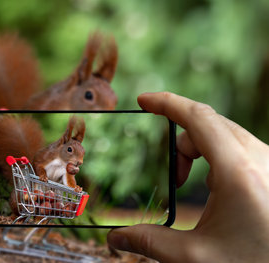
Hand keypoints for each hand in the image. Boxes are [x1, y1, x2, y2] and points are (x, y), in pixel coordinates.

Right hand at [108, 92, 268, 261]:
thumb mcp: (195, 257)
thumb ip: (149, 242)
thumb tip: (115, 237)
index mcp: (239, 173)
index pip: (198, 118)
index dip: (166, 103)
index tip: (143, 100)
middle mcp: (261, 159)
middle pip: (209, 125)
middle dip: (181, 143)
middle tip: (174, 180)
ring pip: (225, 135)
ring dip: (200, 152)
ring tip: (192, 186)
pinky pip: (240, 147)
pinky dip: (218, 158)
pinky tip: (216, 189)